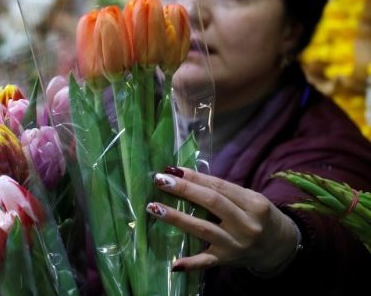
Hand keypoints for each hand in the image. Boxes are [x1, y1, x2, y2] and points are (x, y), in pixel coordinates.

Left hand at [146, 166, 298, 272]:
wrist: (279, 248)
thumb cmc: (259, 217)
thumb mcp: (250, 200)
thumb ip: (224, 191)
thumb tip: (187, 176)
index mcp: (254, 204)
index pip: (219, 187)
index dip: (195, 177)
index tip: (172, 170)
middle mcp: (247, 224)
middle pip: (211, 203)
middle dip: (184, 190)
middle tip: (160, 181)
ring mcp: (236, 244)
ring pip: (203, 229)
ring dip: (177, 218)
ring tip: (154, 207)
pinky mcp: (227, 260)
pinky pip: (206, 261)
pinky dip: (190, 263)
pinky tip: (174, 263)